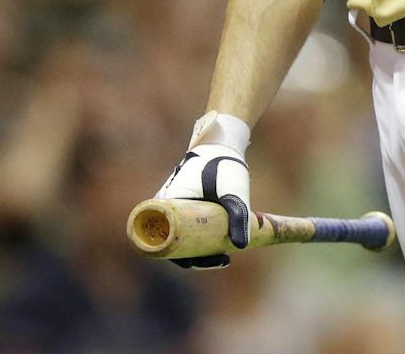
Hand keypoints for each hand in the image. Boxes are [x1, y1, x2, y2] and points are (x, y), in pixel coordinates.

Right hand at [154, 111, 252, 267]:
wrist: (221, 142)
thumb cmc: (222, 164)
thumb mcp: (232, 190)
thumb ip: (237, 215)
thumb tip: (240, 246)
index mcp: (166, 205)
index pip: (167, 243)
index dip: (184, 259)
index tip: (206, 262)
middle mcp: (165, 208)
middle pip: (176, 243)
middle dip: (197, 257)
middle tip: (222, 260)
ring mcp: (175, 207)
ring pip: (183, 236)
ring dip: (200, 249)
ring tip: (224, 256)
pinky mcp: (186, 205)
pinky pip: (188, 227)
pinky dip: (201, 238)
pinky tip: (219, 246)